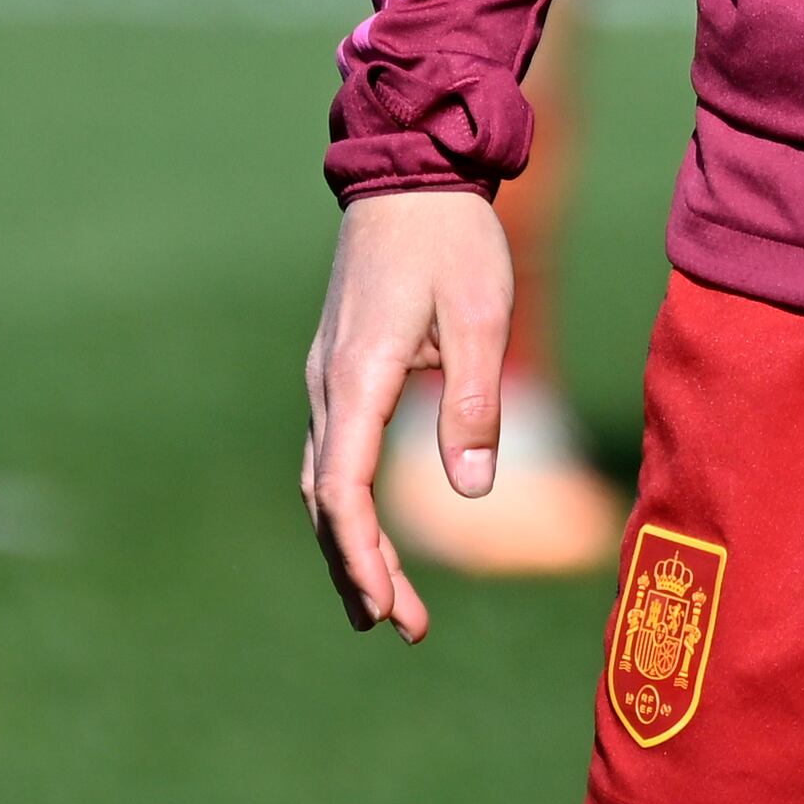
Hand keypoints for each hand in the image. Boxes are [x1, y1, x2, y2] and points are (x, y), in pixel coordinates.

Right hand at [300, 187, 515, 642]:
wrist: (410, 174)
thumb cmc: (452, 240)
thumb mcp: (479, 316)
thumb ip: (474, 403)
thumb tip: (471, 491)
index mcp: (356, 379)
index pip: (342, 492)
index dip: (361, 557)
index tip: (386, 609)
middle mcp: (327, 388)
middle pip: (326, 504)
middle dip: (359, 571)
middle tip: (402, 629)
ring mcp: (327, 381)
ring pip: (323, 485)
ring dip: (351, 547)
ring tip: (387, 606)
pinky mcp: (340, 371)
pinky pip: (333, 456)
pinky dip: (348, 507)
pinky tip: (373, 535)